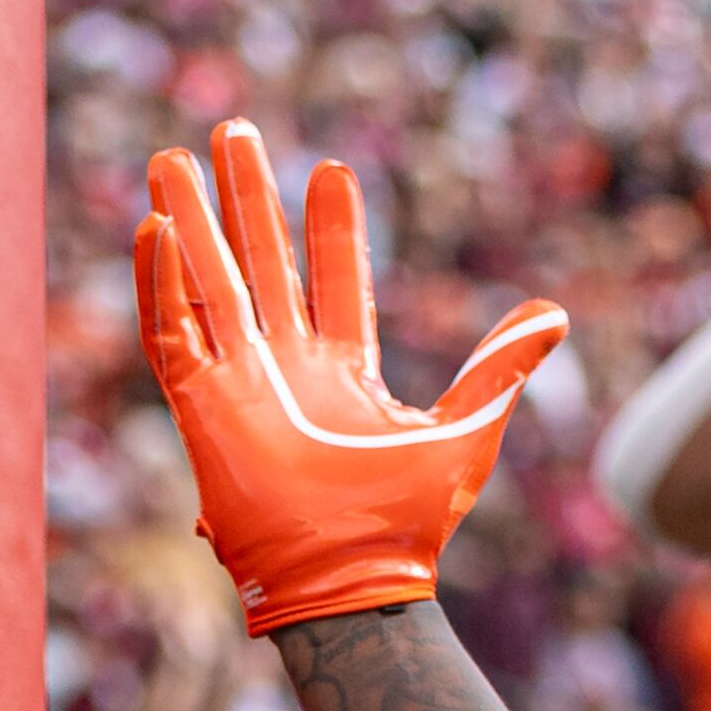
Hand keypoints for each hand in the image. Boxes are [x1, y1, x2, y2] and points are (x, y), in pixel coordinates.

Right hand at [135, 120, 565, 636]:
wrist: (357, 579)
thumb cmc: (409, 519)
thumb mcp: (468, 430)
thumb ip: (502, 368)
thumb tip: (555, 313)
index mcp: (346, 371)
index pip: (335, 280)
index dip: (333, 227)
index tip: (333, 167)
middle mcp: (287, 368)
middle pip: (262, 264)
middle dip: (247, 201)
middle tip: (234, 132)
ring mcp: (239, 384)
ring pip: (208, 284)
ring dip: (190, 223)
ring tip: (171, 158)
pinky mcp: (201, 407)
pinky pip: (171, 334)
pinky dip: (160, 283)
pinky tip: (155, 228)